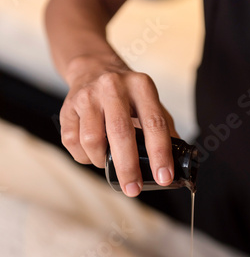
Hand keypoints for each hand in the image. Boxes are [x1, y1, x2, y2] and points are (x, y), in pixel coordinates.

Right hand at [60, 54, 177, 196]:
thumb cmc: (127, 94)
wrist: (92, 67)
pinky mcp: (67, 107)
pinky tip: (92, 153)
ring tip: (107, 162)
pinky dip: (84, 157)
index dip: (160, 154)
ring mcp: (87, 96)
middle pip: (120, 133)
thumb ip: (163, 129)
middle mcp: (113, 87)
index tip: (164, 177)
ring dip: (101, 160)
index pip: (154, 123)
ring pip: (91, 140)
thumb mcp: (150, 102)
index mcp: (140, 86)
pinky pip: (72, 142)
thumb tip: (175, 164)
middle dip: (128, 167)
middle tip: (133, 189)